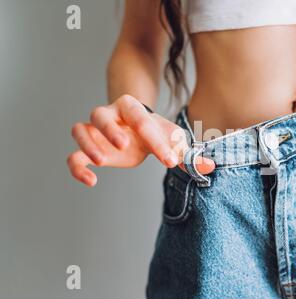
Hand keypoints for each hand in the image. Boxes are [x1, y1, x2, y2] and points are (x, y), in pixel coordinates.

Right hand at [68, 95, 214, 186]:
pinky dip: (77, 167)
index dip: (156, 140)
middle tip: (124, 145)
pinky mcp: (89, 149)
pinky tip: (91, 181)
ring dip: (89, 144)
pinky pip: (73, 155)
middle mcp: (110, 116)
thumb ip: (188, 153)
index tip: (171, 162)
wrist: (136, 128)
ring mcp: (96, 132)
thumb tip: (210, 166)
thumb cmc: (155, 132)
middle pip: (100, 114)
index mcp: (133, 109)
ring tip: (102, 162)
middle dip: (109, 128)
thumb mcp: (173, 139)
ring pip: (81, 129)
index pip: (141, 119)